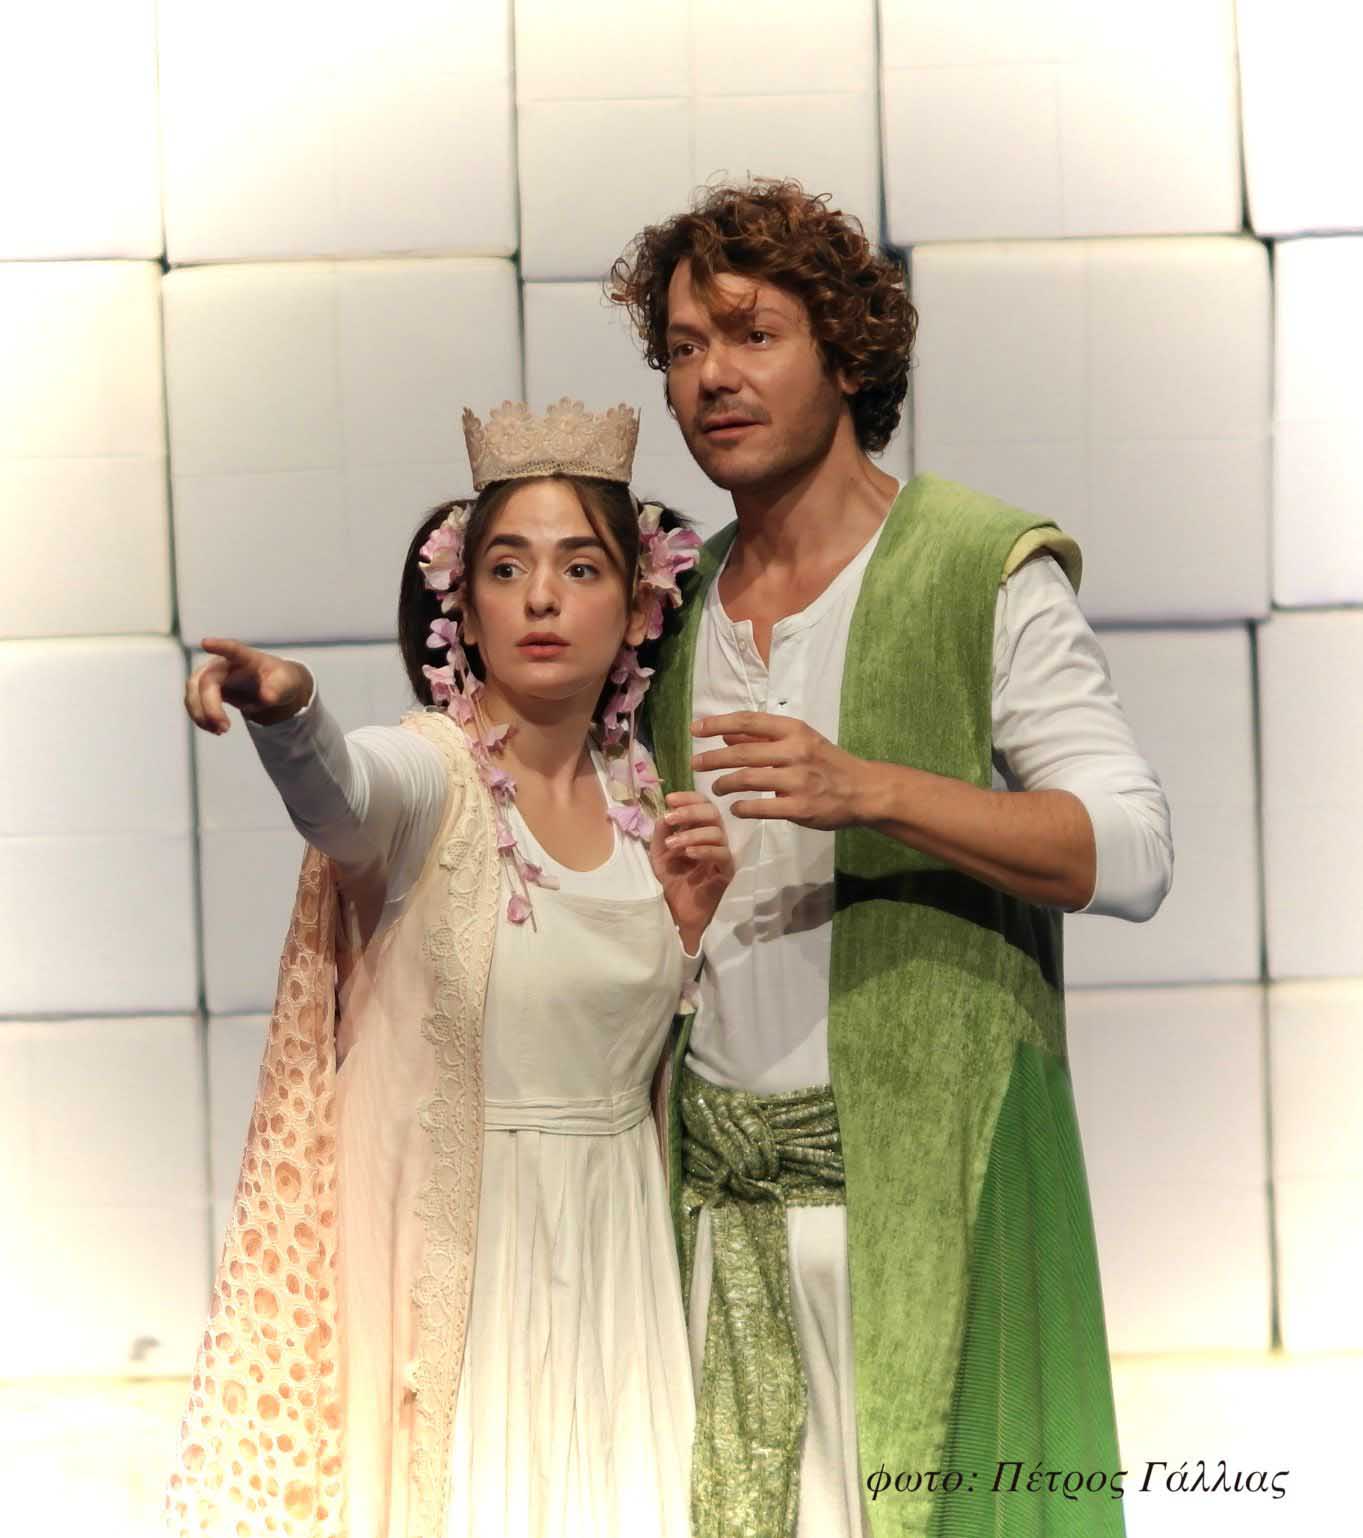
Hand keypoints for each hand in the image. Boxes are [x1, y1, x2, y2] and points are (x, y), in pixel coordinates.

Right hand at [185, 637, 311, 734]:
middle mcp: (224, 664)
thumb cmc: (280, 681)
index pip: (232, 649)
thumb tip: (267, 698)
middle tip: (225, 728)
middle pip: (206, 680)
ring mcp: (212, 675)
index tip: (205, 643)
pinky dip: (200, 718)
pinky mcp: (205, 689)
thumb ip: (278, 689)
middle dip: (210, 706)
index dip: (219, 646)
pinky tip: (215, 730)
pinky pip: (194, 702)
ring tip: (220, 731)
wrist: (273, 689)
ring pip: (193, 691)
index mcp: (247, 658)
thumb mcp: (287, 684)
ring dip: (200, 714)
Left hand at [647, 791, 735, 950]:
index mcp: (698, 830)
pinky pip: (722, 854)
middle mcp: (713, 839)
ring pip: (717, 833)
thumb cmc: (671, 882)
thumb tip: (666, 812)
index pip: (702, 805)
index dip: (688, 798)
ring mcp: (722, 855)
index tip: (670, 799)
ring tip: (672, 844)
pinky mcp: (727, 872)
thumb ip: (661, 832)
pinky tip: (689, 853)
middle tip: (670, 818)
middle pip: (713, 813)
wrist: (676, 913)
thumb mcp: (659, 853)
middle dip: (690, 811)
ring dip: (692, 833)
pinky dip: (705, 849)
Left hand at [690, 711, 868, 830]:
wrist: (864, 790)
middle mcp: (795, 752)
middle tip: (695, 764)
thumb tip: (725, 734)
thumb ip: (762, 739)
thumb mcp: (799, 741)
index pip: (749, 722)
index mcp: (794, 731)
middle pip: (743, 753)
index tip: (695, 729)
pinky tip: (735, 808)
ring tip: (715, 788)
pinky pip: (761, 807)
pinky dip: (742, 808)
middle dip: (713, 758)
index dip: (718, 724)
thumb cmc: (826, 763)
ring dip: (725, 784)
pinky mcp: (800, 807)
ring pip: (748, 780)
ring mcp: (798, 780)